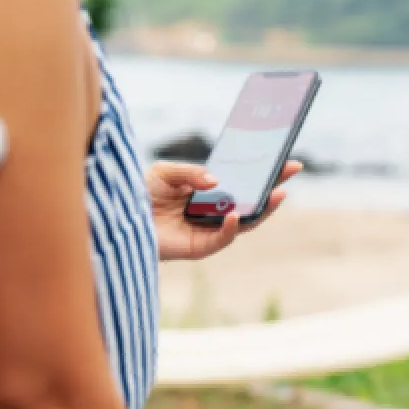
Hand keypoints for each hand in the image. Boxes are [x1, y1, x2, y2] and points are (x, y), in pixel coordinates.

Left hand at [146, 160, 302, 260]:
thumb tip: (217, 180)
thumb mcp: (166, 171)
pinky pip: (222, 239)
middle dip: (273, 187)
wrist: (118, 218)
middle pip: (252, 202)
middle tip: (290, 172)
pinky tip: (234, 215)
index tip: (285, 161)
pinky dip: (230, 228)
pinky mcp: (198, 247)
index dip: (265, 173)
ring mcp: (209, 230)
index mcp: (210, 192)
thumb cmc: (141, 194)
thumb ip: (192, 172)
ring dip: (263, 209)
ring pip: (245, 222)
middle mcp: (214, 212)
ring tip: (277, 194)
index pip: (244, 183)